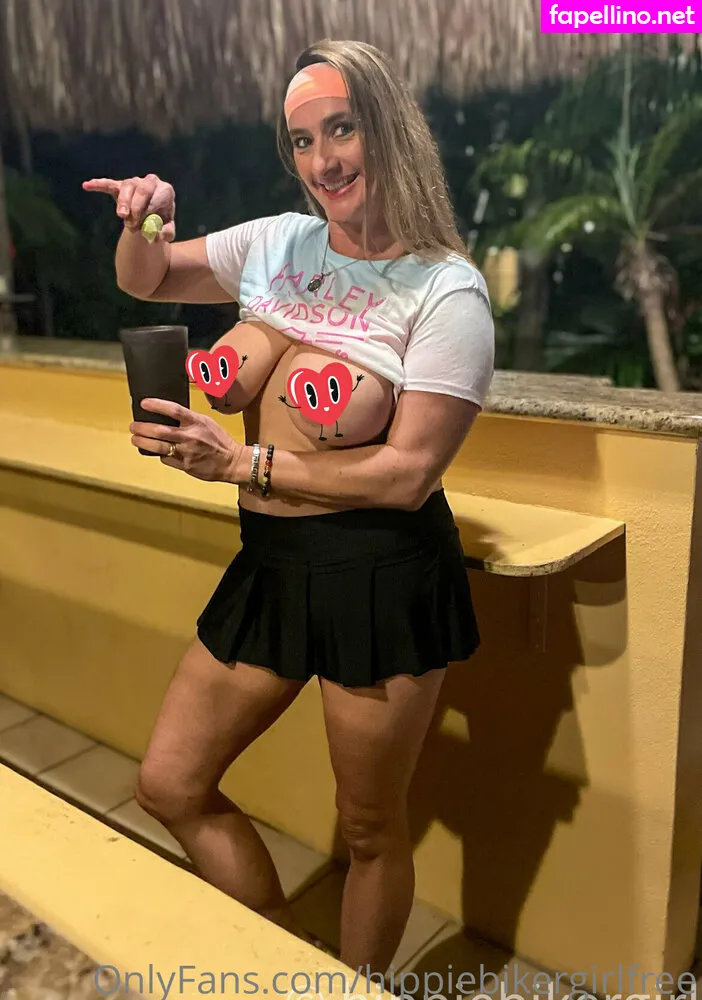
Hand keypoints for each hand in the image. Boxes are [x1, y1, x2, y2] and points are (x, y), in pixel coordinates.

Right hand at [82, 173, 175, 241]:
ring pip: (127, 186)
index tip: (143, 225)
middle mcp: (150, 182)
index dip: (149, 210)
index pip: (158, 195)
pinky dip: (98, 184)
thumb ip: (166, 234)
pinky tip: (87, 186)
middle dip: (136, 206)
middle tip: (131, 223)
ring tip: (122, 216)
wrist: (152, 218)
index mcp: (165, 190)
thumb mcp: (167, 232)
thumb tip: (156, 235)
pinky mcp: (120, 186)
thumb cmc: (162, 223)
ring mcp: (134, 182)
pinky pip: (108, 184)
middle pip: (142, 188)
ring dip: (124, 202)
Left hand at [130, 399, 244, 482]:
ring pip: (158, 447)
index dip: (157, 405)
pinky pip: (166, 459)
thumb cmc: (219, 441)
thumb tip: (168, 415)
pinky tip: (156, 452)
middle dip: (142, 428)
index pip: (174, 410)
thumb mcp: (206, 422)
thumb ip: (189, 419)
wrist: (232, 462)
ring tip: (135, 439)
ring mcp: (186, 452)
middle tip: (133, 426)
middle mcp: (190, 437)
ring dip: (143, 442)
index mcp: (196, 422)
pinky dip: (159, 455)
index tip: (144, 403)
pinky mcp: (185, 466)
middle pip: (160, 431)